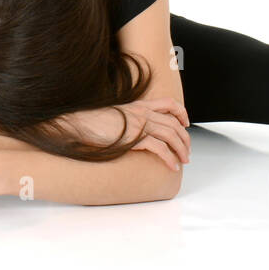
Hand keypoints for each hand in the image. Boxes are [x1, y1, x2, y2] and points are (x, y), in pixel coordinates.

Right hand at [62, 99, 190, 171]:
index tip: (186, 123)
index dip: (181, 112)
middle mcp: (143, 112)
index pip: (168, 103)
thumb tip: (135, 131)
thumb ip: (129, 119)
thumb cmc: (93, 121)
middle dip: (185, 138)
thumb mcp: (116, 115)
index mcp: (139, 105)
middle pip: (174, 123)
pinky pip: (160, 148)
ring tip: (184, 160)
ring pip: (171, 135)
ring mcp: (140, 124)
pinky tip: (172, 166)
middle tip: (187, 151)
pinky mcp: (135, 137)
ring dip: (181, 149)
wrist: (81, 123)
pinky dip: (169, 158)